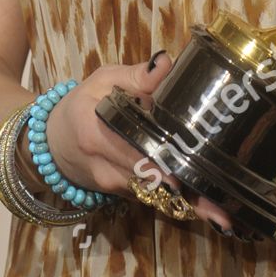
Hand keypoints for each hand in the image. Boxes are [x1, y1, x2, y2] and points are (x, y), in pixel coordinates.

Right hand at [32, 54, 232, 231]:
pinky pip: (151, 197)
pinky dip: (177, 202)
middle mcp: (107, 167)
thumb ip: (136, 76)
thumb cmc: (81, 106)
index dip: (163, 167)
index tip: (190, 178)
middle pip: (151, 182)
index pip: (135, 153)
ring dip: (188, 204)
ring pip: (154, 196)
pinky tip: (205, 207)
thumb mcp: (103, 81)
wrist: (51, 142)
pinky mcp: (121, 195)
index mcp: (99, 133)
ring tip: (223, 213)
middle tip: (224, 210)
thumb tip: (167, 63)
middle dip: (188, 196)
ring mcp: (113, 186)